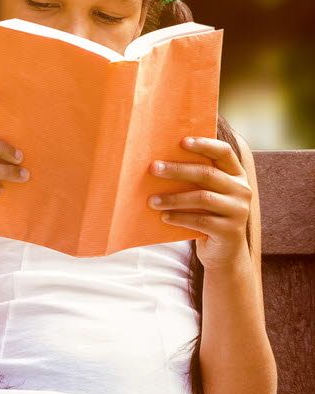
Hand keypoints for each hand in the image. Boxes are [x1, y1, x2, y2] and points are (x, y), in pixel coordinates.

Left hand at [151, 136, 252, 269]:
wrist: (223, 253)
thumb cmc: (206, 216)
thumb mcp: (204, 195)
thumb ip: (194, 180)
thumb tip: (157, 164)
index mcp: (236, 175)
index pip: (224, 153)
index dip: (204, 144)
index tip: (182, 141)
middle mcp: (242, 190)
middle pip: (208, 174)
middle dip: (178, 170)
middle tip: (153, 168)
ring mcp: (239, 211)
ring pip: (203, 198)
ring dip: (174, 198)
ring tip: (152, 201)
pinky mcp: (231, 231)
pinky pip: (201, 220)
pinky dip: (180, 217)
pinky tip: (164, 217)